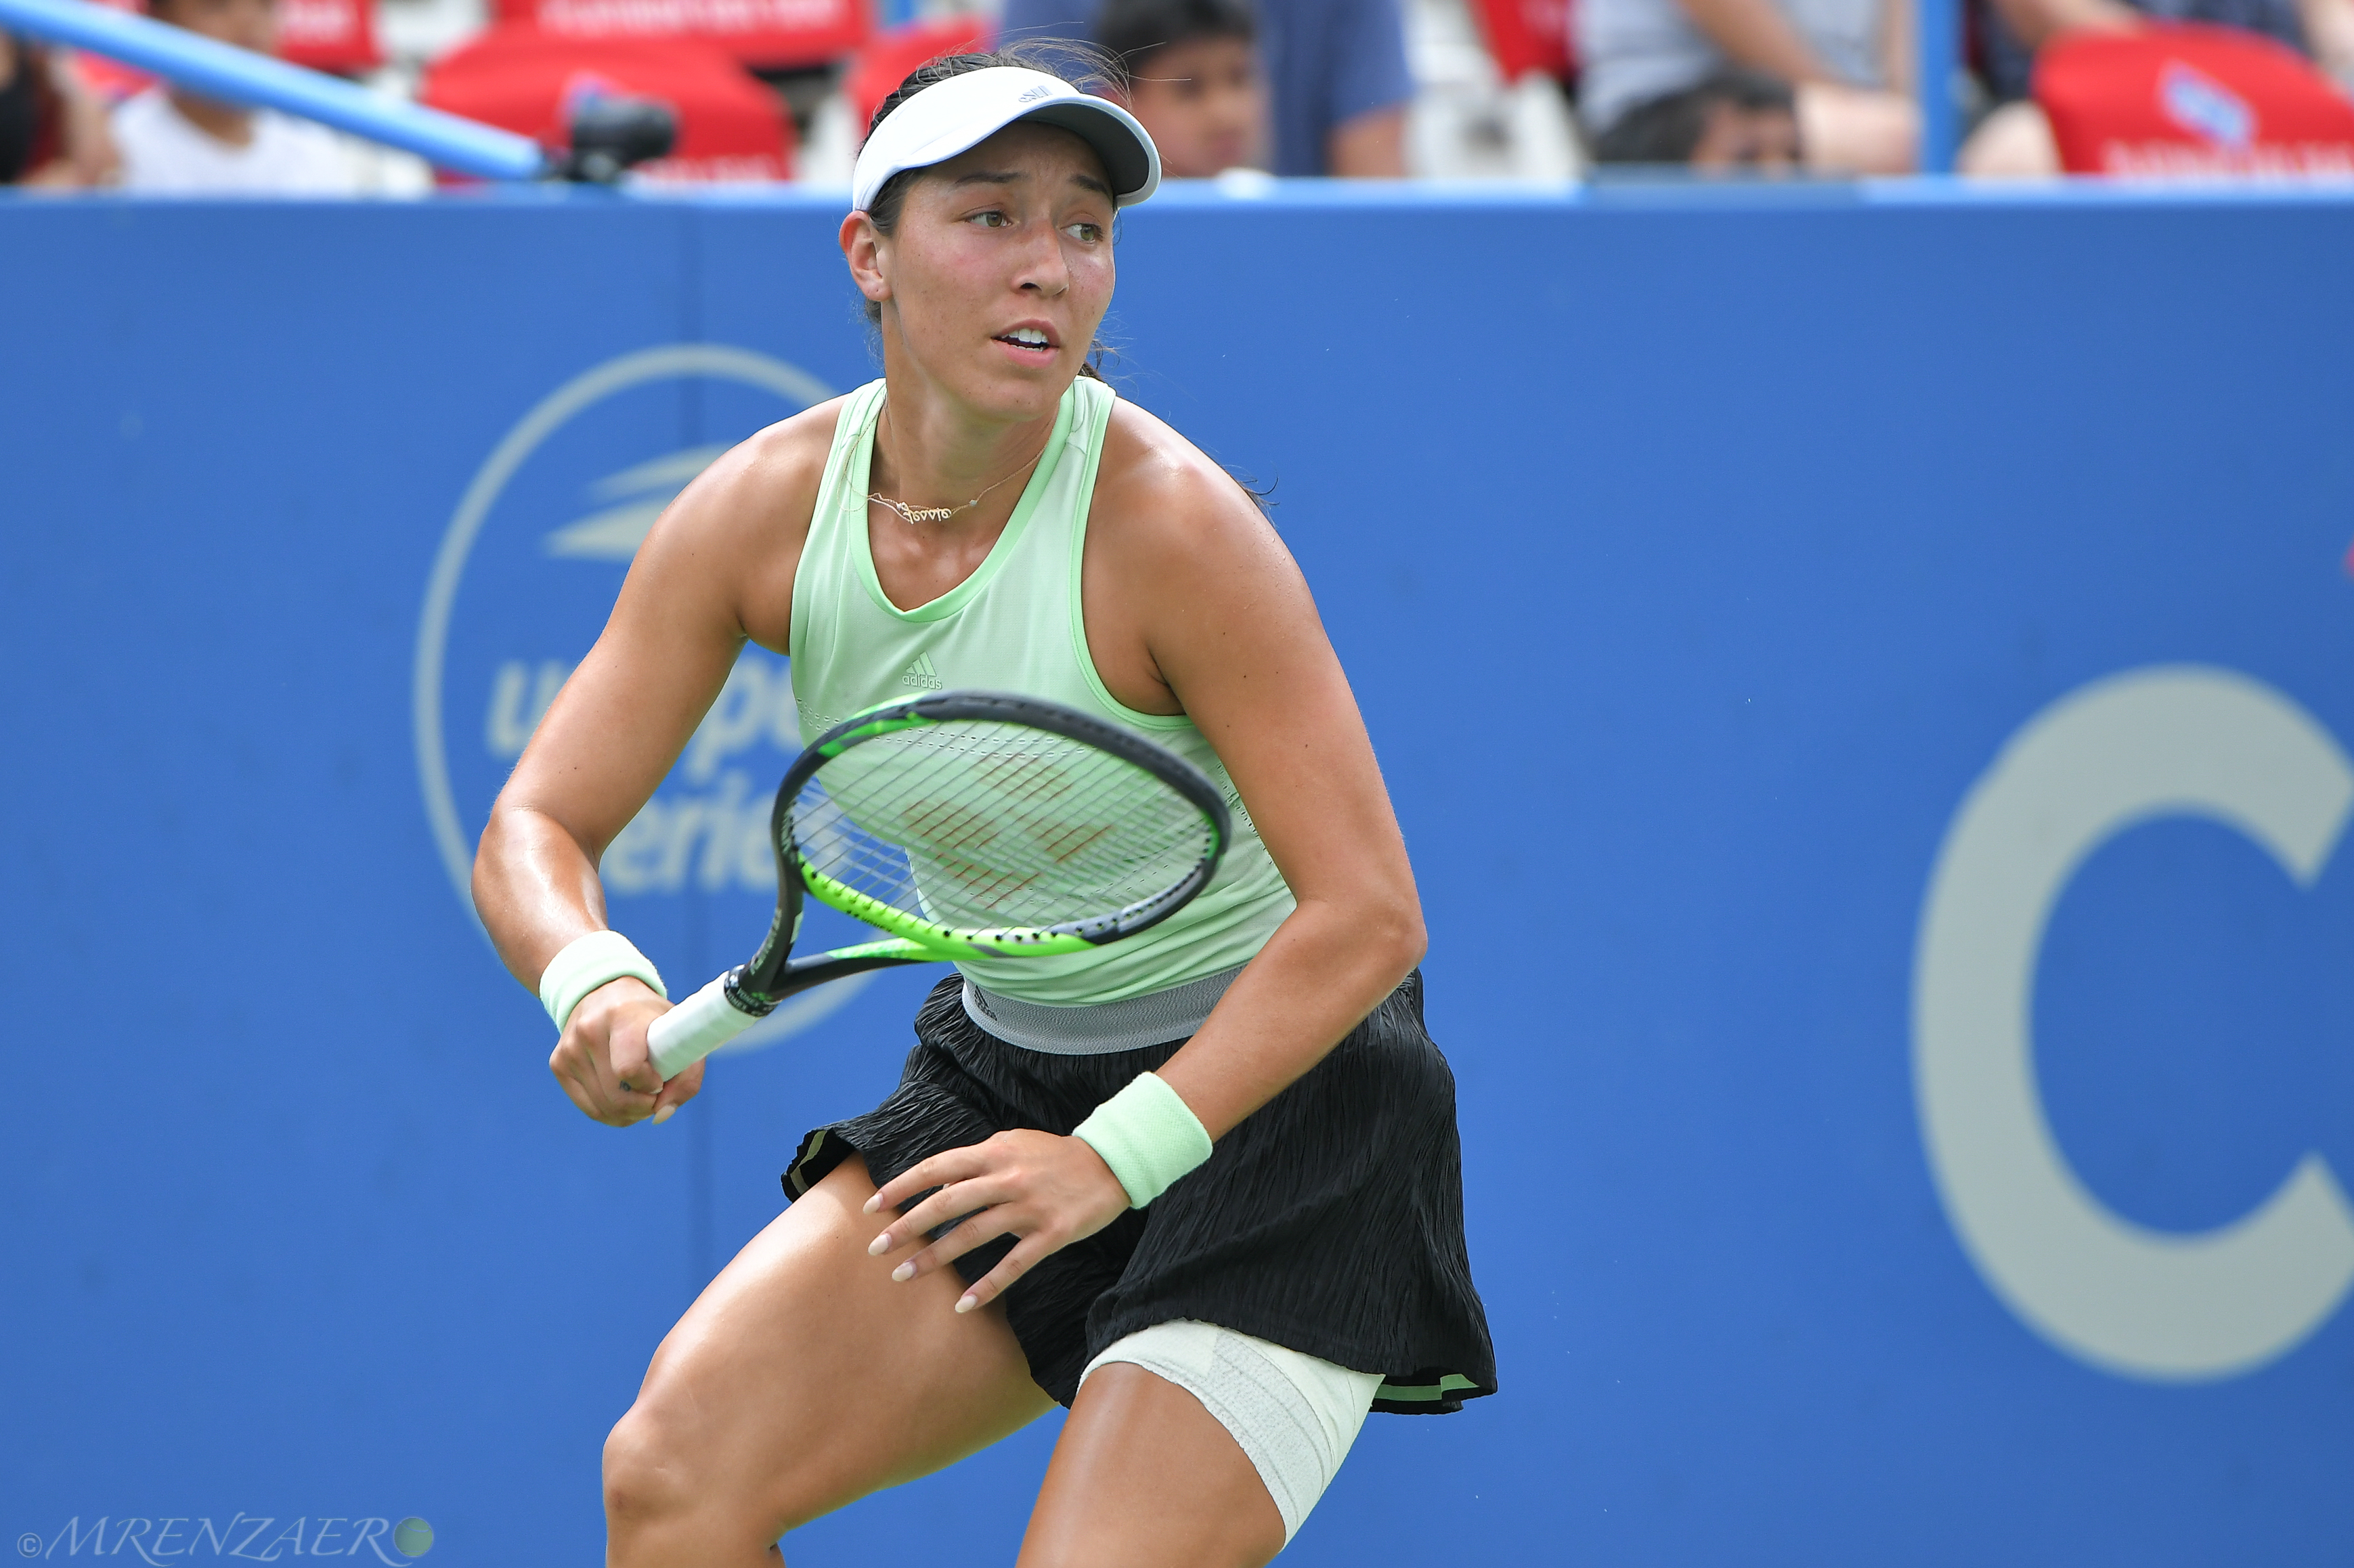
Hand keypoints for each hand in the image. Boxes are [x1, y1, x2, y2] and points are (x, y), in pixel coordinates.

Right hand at [548, 977, 703, 1127]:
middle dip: (643, 1106)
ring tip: (642, 1097)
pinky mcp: (558, 1063)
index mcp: (622, 1015)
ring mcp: (569, 1048)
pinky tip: (624, 1099)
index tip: (661, 1079)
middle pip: (616, 1096)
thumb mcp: (678, 1033)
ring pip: (603, 1108)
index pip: (629, 1070)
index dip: (650, 1085)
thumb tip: (661, 1114)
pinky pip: (589, 1108)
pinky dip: (612, 1113)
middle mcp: (589, 1030)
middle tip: (655, 1096)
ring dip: (629, 1114)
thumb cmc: (649, 1018)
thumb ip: (686, 1076)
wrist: (606, 992)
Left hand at [863, 1130, 1131, 1313]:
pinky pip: (1015, 1264)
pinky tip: (964, 1303)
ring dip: (936, 1257)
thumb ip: (978, 1158)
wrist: (1112, 1163)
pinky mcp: (1052, 1233)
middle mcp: (1007, 1178)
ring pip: (974, 1234)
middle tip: (876, 1248)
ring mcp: (1029, 1207)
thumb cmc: (1055, 1155)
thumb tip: (941, 1179)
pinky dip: (988, 1285)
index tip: (873, 1205)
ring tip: (904, 1275)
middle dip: (908, 1226)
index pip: (938, 1167)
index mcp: (995, 1152)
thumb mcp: (1014, 1142)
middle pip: (948, 1202)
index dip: (903, 1186)